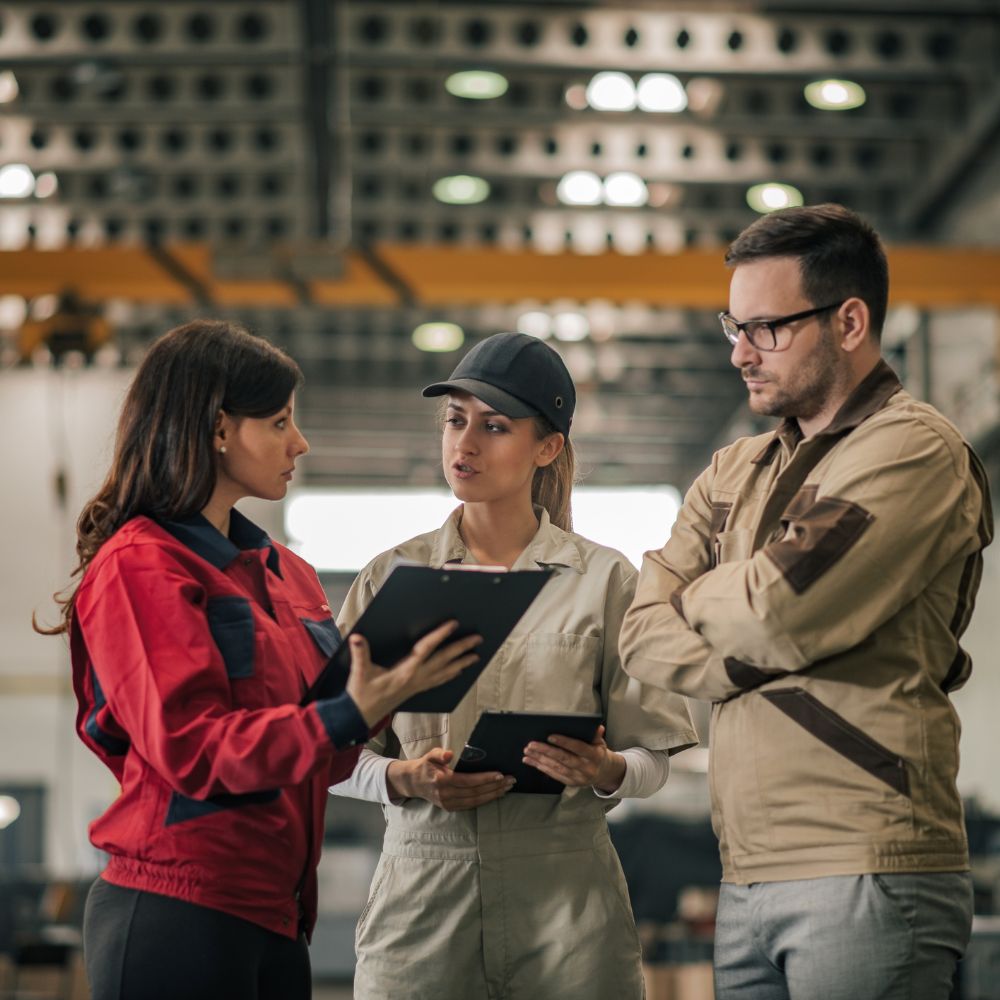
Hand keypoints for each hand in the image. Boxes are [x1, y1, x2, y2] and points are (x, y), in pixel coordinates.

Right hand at [345, 622, 480, 726]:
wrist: (360, 717)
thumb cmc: (361, 695)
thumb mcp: (359, 673)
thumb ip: (360, 653)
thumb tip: (357, 637)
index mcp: (405, 672)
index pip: (427, 649)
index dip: (440, 635)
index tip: (453, 624)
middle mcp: (416, 678)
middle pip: (444, 660)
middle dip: (462, 649)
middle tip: (477, 639)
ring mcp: (418, 686)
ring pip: (445, 673)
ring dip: (462, 663)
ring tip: (476, 656)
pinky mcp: (416, 691)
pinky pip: (439, 681)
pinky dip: (451, 675)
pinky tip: (458, 671)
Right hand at [387, 748, 514, 810]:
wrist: (414, 782)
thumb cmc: (425, 765)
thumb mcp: (430, 755)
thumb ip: (439, 754)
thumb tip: (450, 754)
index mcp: (442, 781)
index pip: (468, 781)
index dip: (485, 779)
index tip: (499, 774)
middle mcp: (446, 795)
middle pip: (475, 793)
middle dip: (495, 787)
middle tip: (510, 780)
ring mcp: (448, 803)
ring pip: (475, 801)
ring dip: (493, 795)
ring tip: (507, 787)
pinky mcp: (451, 808)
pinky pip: (471, 805)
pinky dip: (485, 800)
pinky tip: (496, 794)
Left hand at [522, 725, 625, 794]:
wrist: (603, 773)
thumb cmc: (597, 753)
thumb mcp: (600, 742)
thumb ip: (596, 734)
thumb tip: (596, 725)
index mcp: (595, 756)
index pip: (578, 747)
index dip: (564, 742)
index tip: (550, 736)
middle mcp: (586, 768)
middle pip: (564, 759)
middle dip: (546, 751)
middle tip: (531, 744)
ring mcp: (578, 778)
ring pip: (556, 768)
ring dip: (540, 759)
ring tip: (527, 752)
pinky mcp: (571, 783)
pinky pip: (554, 775)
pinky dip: (541, 768)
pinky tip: (531, 761)